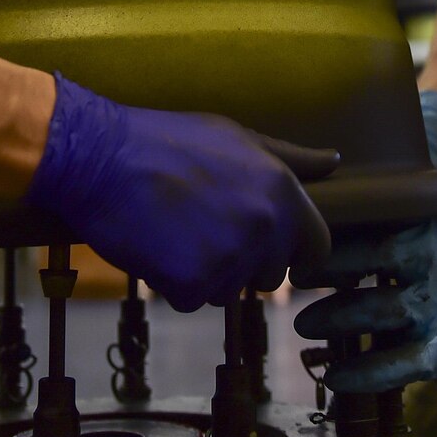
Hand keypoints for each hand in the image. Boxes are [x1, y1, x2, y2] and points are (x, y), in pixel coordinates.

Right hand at [23, 74, 338, 311]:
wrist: (101, 157)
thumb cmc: (167, 141)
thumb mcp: (237, 137)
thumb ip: (291, 158)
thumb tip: (335, 161)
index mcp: (282, 191)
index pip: (317, 248)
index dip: (297, 256)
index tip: (276, 257)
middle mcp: (265, 227)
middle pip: (270, 275)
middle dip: (242, 262)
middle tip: (202, 228)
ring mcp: (230, 258)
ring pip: (229, 290)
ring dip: (205, 273)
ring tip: (174, 230)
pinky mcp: (192, 283)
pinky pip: (191, 299)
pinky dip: (172, 283)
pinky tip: (155, 247)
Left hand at [294, 217, 436, 390]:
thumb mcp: (433, 223)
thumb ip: (390, 218)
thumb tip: (321, 198)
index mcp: (433, 230)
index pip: (378, 232)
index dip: (336, 242)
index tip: (300, 245)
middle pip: (378, 268)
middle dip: (329, 277)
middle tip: (293, 279)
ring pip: (383, 314)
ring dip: (337, 320)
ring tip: (302, 326)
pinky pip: (398, 365)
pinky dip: (362, 372)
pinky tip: (332, 375)